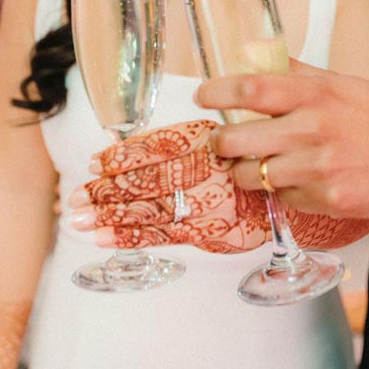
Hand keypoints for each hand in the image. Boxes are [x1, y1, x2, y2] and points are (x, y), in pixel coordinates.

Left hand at [70, 120, 269, 252]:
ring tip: (79, 219)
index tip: (95, 162)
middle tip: (76, 196)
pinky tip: (105, 238)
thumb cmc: (253, 160)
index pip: (157, 147)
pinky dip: (132, 237)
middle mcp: (209, 170)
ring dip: (111, 216)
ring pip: (153, 210)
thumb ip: (187, 135)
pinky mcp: (214, 232)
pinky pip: (167, 236)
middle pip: (149, 181)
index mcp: (209, 139)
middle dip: (107, 190)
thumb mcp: (227, 130)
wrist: (292, 195)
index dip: (122, 156)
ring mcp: (212, 204)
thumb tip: (129, 146)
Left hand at [195, 63, 368, 219]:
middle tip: (221, 140)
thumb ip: (300, 75)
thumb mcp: (343, 84)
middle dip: (220, 142)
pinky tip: (293, 179)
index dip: (217, 91)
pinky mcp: (325, 200)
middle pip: (237, 139)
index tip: (203, 95)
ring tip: (253, 163)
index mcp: (316, 95)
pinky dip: (280, 190)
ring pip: (251, 175)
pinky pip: (281, 198)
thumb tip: (261, 59)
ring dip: (245, 170)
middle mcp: (313, 130)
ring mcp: (318, 169)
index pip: (251, 89)